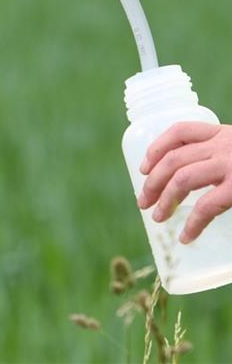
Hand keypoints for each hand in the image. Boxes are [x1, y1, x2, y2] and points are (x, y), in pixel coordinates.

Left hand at [137, 122, 231, 242]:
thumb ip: (223, 161)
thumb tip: (189, 181)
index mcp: (226, 133)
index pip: (180, 131)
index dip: (156, 148)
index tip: (143, 166)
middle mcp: (226, 144)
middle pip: (174, 158)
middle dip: (153, 181)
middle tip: (143, 202)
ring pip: (183, 178)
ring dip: (165, 200)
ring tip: (158, 219)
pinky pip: (208, 205)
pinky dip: (193, 223)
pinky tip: (186, 236)